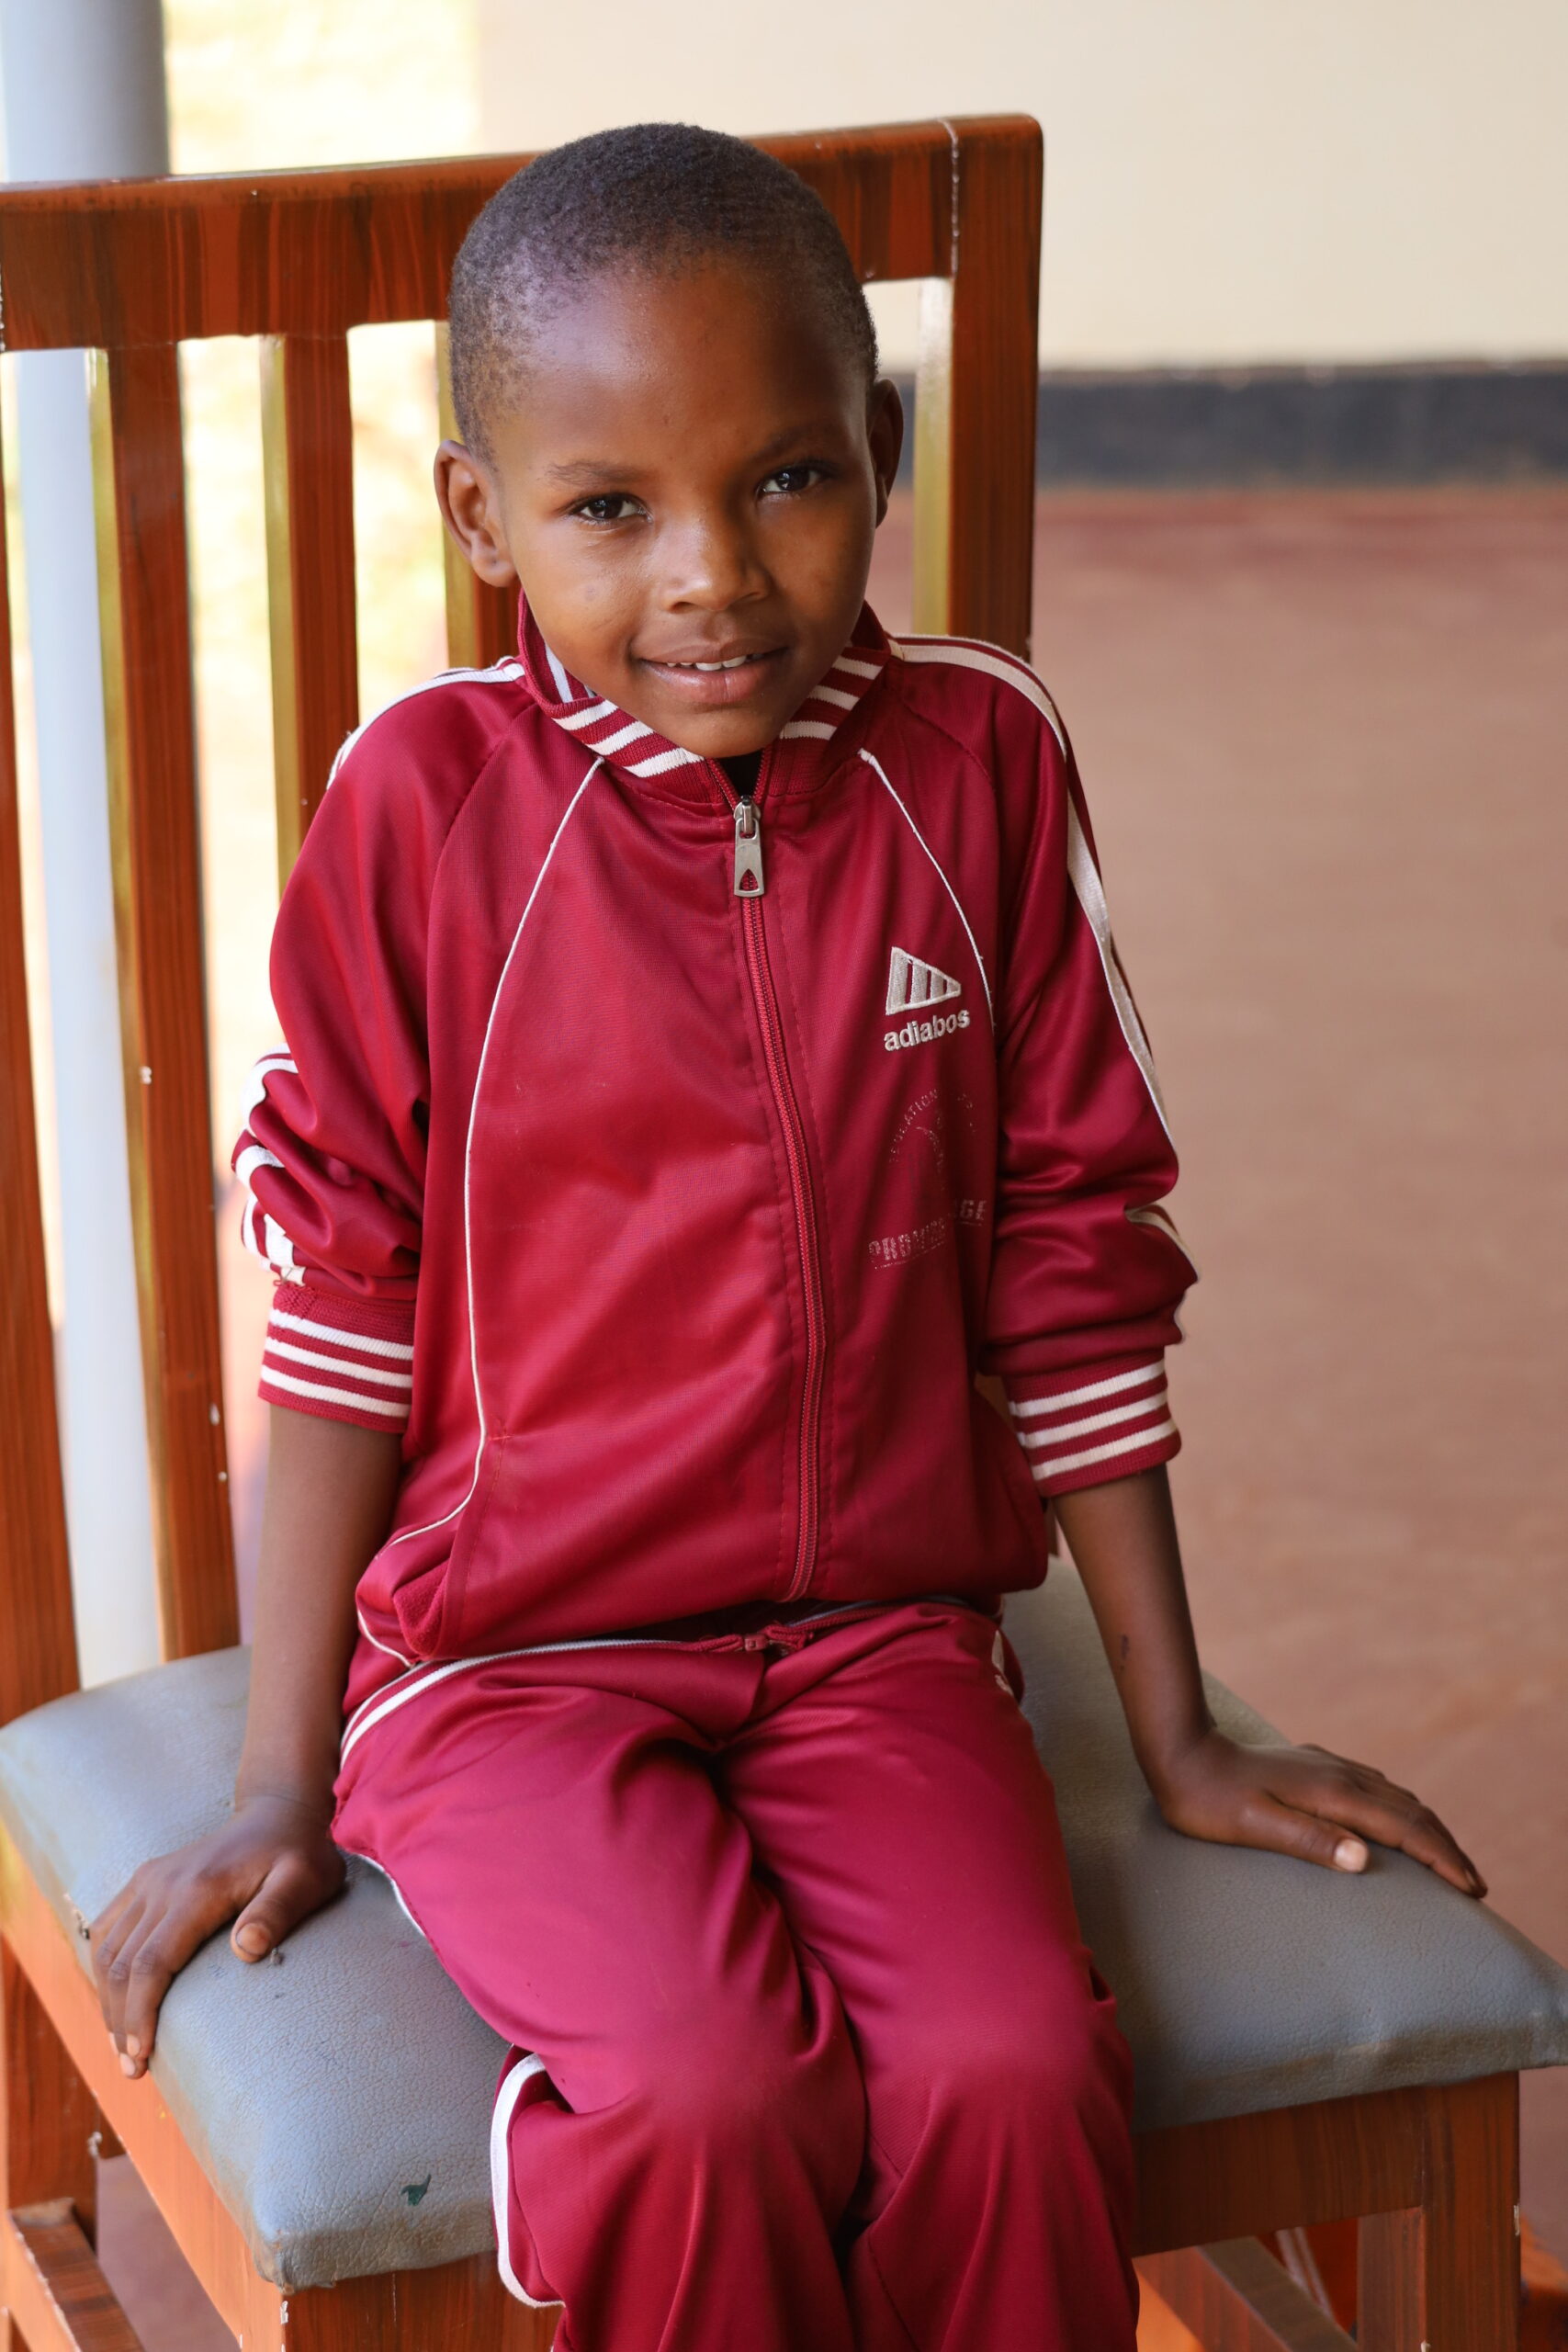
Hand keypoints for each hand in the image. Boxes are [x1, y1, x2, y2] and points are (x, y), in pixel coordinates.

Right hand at [90, 1794, 344, 2076]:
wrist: (277, 1811)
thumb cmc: (297, 1853)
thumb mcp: (305, 1879)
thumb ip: (278, 1911)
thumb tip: (246, 1949)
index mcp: (197, 1889)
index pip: (151, 1962)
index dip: (140, 2014)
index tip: (141, 2057)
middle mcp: (162, 1884)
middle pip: (121, 1963)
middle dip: (120, 2021)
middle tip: (132, 2070)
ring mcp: (150, 1880)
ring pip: (106, 1949)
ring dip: (107, 2000)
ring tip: (121, 2047)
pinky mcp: (145, 1880)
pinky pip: (107, 1927)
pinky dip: (103, 1969)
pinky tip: (114, 2000)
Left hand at [1149, 1727, 1485, 1897]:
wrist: (1182, 1753)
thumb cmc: (1210, 1802)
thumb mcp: (1255, 1828)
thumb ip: (1309, 1841)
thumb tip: (1364, 1859)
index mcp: (1333, 1794)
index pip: (1406, 1829)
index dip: (1443, 1859)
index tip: (1472, 1891)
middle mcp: (1340, 1775)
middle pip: (1412, 1811)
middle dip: (1447, 1848)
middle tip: (1476, 1885)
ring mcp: (1328, 1766)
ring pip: (1397, 1796)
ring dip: (1428, 1828)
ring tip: (1448, 1859)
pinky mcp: (1314, 1765)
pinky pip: (1375, 1787)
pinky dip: (1402, 1809)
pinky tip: (1397, 1819)